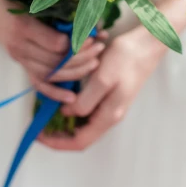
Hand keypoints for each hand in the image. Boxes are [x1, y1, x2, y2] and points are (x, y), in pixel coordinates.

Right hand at [0, 0, 106, 103]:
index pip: (56, 44)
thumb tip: (89, 15)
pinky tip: (72, 97)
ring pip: (50, 75)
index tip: (92, 36)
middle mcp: (19, 46)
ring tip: (95, 63)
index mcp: (23, 26)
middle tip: (100, 48)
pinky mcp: (22, 67)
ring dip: (75, 72)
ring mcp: (20, 59)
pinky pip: (38, 84)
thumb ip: (58, 5)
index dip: (77, 43)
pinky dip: (55, 93)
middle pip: (55, 61)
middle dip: (81, 57)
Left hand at [38, 26, 166, 150]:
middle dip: (58, 133)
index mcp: (109, 116)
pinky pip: (87, 108)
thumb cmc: (125, 60)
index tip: (39, 135)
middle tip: (39, 124)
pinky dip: (72, 107)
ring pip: (83, 122)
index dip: (57, 142)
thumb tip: (66, 113)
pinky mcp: (110, 94)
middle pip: (80, 135)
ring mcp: (111, 105)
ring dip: (64, 120)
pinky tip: (62, 98)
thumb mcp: (102, 79)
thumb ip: (85, 100)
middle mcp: (110, 115)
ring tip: (46, 112)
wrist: (146, 44)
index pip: (80, 142)